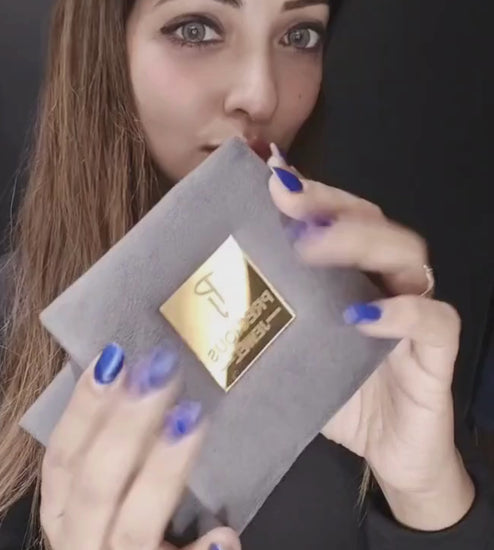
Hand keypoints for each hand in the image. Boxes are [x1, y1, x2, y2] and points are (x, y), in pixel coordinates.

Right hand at [41, 343, 239, 549]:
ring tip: (191, 419)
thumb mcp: (101, 499)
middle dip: (126, 425)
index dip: (82, 409)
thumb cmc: (113, 531)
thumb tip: (125, 379)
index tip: (112, 358)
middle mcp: (79, 542)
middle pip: (95, 485)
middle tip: (161, 372)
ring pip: (134, 524)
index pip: (61, 459)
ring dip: (162, 471)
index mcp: (63, 513)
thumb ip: (112, 451)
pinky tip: (223, 532)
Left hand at [267, 148, 474, 530]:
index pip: (334, 217)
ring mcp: (413, 309)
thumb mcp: (284, 346)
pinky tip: (362, 315)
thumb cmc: (328, 391)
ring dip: (359, 242)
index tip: (267, 174)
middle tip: (285, 199)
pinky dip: (402, 312)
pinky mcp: (435, 351)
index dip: (306, 193)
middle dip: (328, 205)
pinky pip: (433, 321)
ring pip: (405, 254)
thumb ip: (257, 313)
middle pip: (369, 221)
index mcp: (346, 273)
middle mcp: (381, 279)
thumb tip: (195, 288)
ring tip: (314, 245)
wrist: (383, 449)